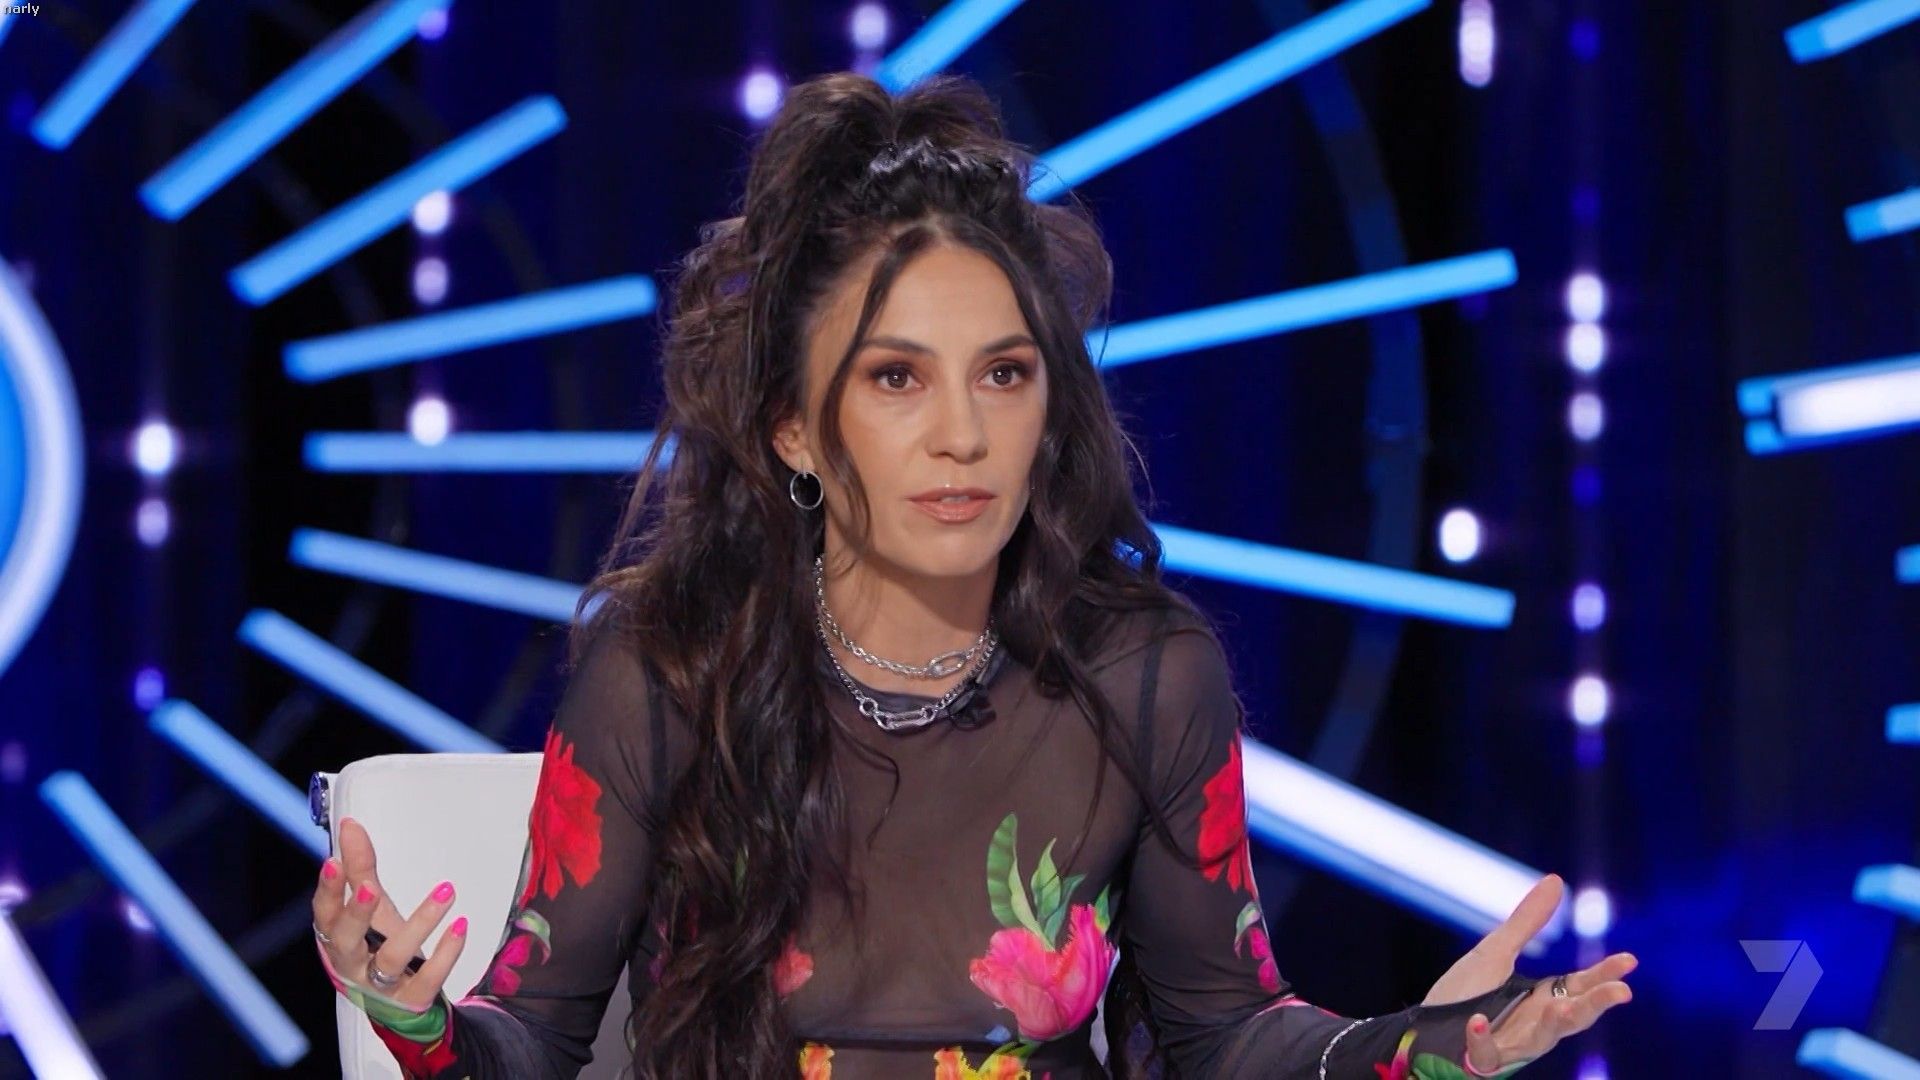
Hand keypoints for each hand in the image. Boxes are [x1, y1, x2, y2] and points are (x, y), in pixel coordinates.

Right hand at [311, 816, 468, 1014]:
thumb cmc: (377, 946)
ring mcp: (381, 986)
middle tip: (370, 886)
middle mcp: (353, 965)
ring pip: (392, 957)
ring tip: (446, 890)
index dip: (327, 890)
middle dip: (356, 912)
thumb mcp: (370, 907)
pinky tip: (460, 925)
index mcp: (338, 939)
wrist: (401, 1000)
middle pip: (347, 940)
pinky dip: (446, 953)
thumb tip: (350, 826)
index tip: (333, 862)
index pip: (325, 914)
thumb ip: (360, 868)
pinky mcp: (411, 999)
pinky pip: (428, 978)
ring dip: (419, 923)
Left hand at [1421, 873, 1635, 1073]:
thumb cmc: (1464, 993)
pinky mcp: (1481, 1059)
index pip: (1581, 987)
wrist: (1423, 1029)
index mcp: (1542, 999)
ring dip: (1551, 1024)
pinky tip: (1478, 1023)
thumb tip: (1556, 880)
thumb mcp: (1495, 953)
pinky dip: (1483, 1040)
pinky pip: (1487, 1055)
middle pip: (1573, 1017)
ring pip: (1541, 1041)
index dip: (1604, 975)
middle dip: (1596, 1005)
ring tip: (1560, 1007)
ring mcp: (1510, 1045)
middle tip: (1621, 992)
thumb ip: (1526, 922)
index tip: (1629, 960)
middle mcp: (1534, 1025)